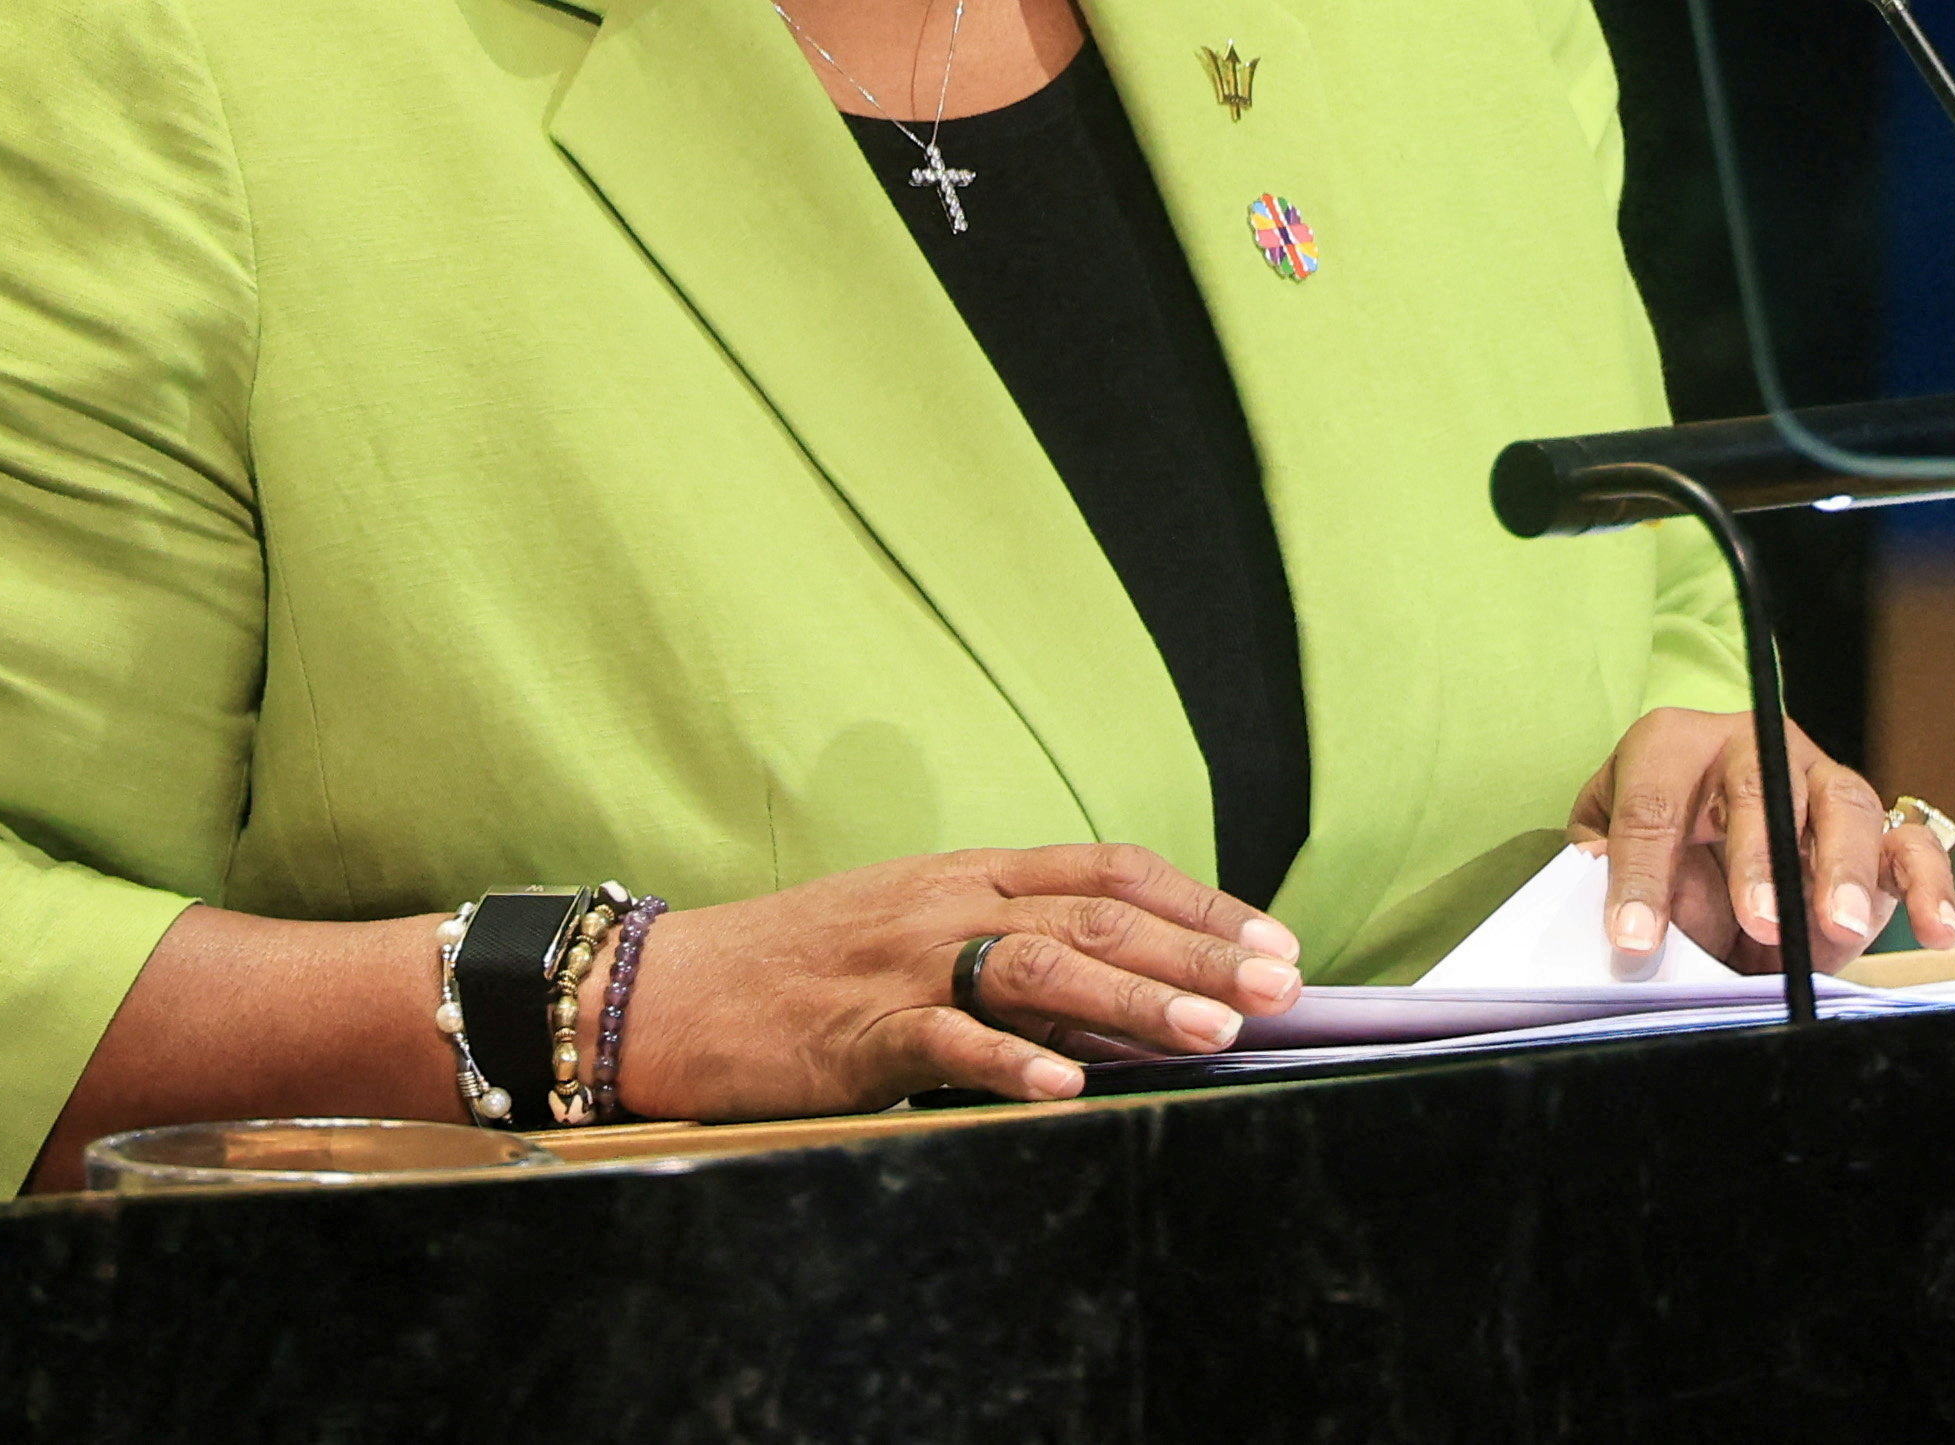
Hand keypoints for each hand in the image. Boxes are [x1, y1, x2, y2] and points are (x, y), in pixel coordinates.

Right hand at [613, 842, 1302, 1115]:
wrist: (674, 990)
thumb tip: (1125, 987)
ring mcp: (905, 962)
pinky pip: (945, 1042)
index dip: (1200, 901)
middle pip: (1097, 915)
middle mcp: (951, 901)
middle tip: (1280, 984)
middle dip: (1199, 949)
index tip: (1274, 938)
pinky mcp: (859, 1029)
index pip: (1110, 869)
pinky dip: (1009, 1061)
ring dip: (1134, 1000)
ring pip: (1039, 968)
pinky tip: (1066, 1085)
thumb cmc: (807, 965)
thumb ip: (1012, 945)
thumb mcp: (919, 928)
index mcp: (973, 871)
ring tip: (1212, 1030)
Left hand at [1566, 709, 1954, 975]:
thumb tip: (1613, 900)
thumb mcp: (1605, 848)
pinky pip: (1910, 842)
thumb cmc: (1653, 846)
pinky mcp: (1871, 830)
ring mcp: (1819, 783)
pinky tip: (1936, 929)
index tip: (1634, 939)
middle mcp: (1753, 749)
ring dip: (1841, 867)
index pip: (1653, 805)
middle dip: (1759, 858)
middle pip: (1761, 784)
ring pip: (1843, 803)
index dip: (1641, 874)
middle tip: (1757, 920)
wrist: (1703, 848)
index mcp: (1672, 747)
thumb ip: (1603, 871)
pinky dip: (1929, 882)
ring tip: (1834, 925)